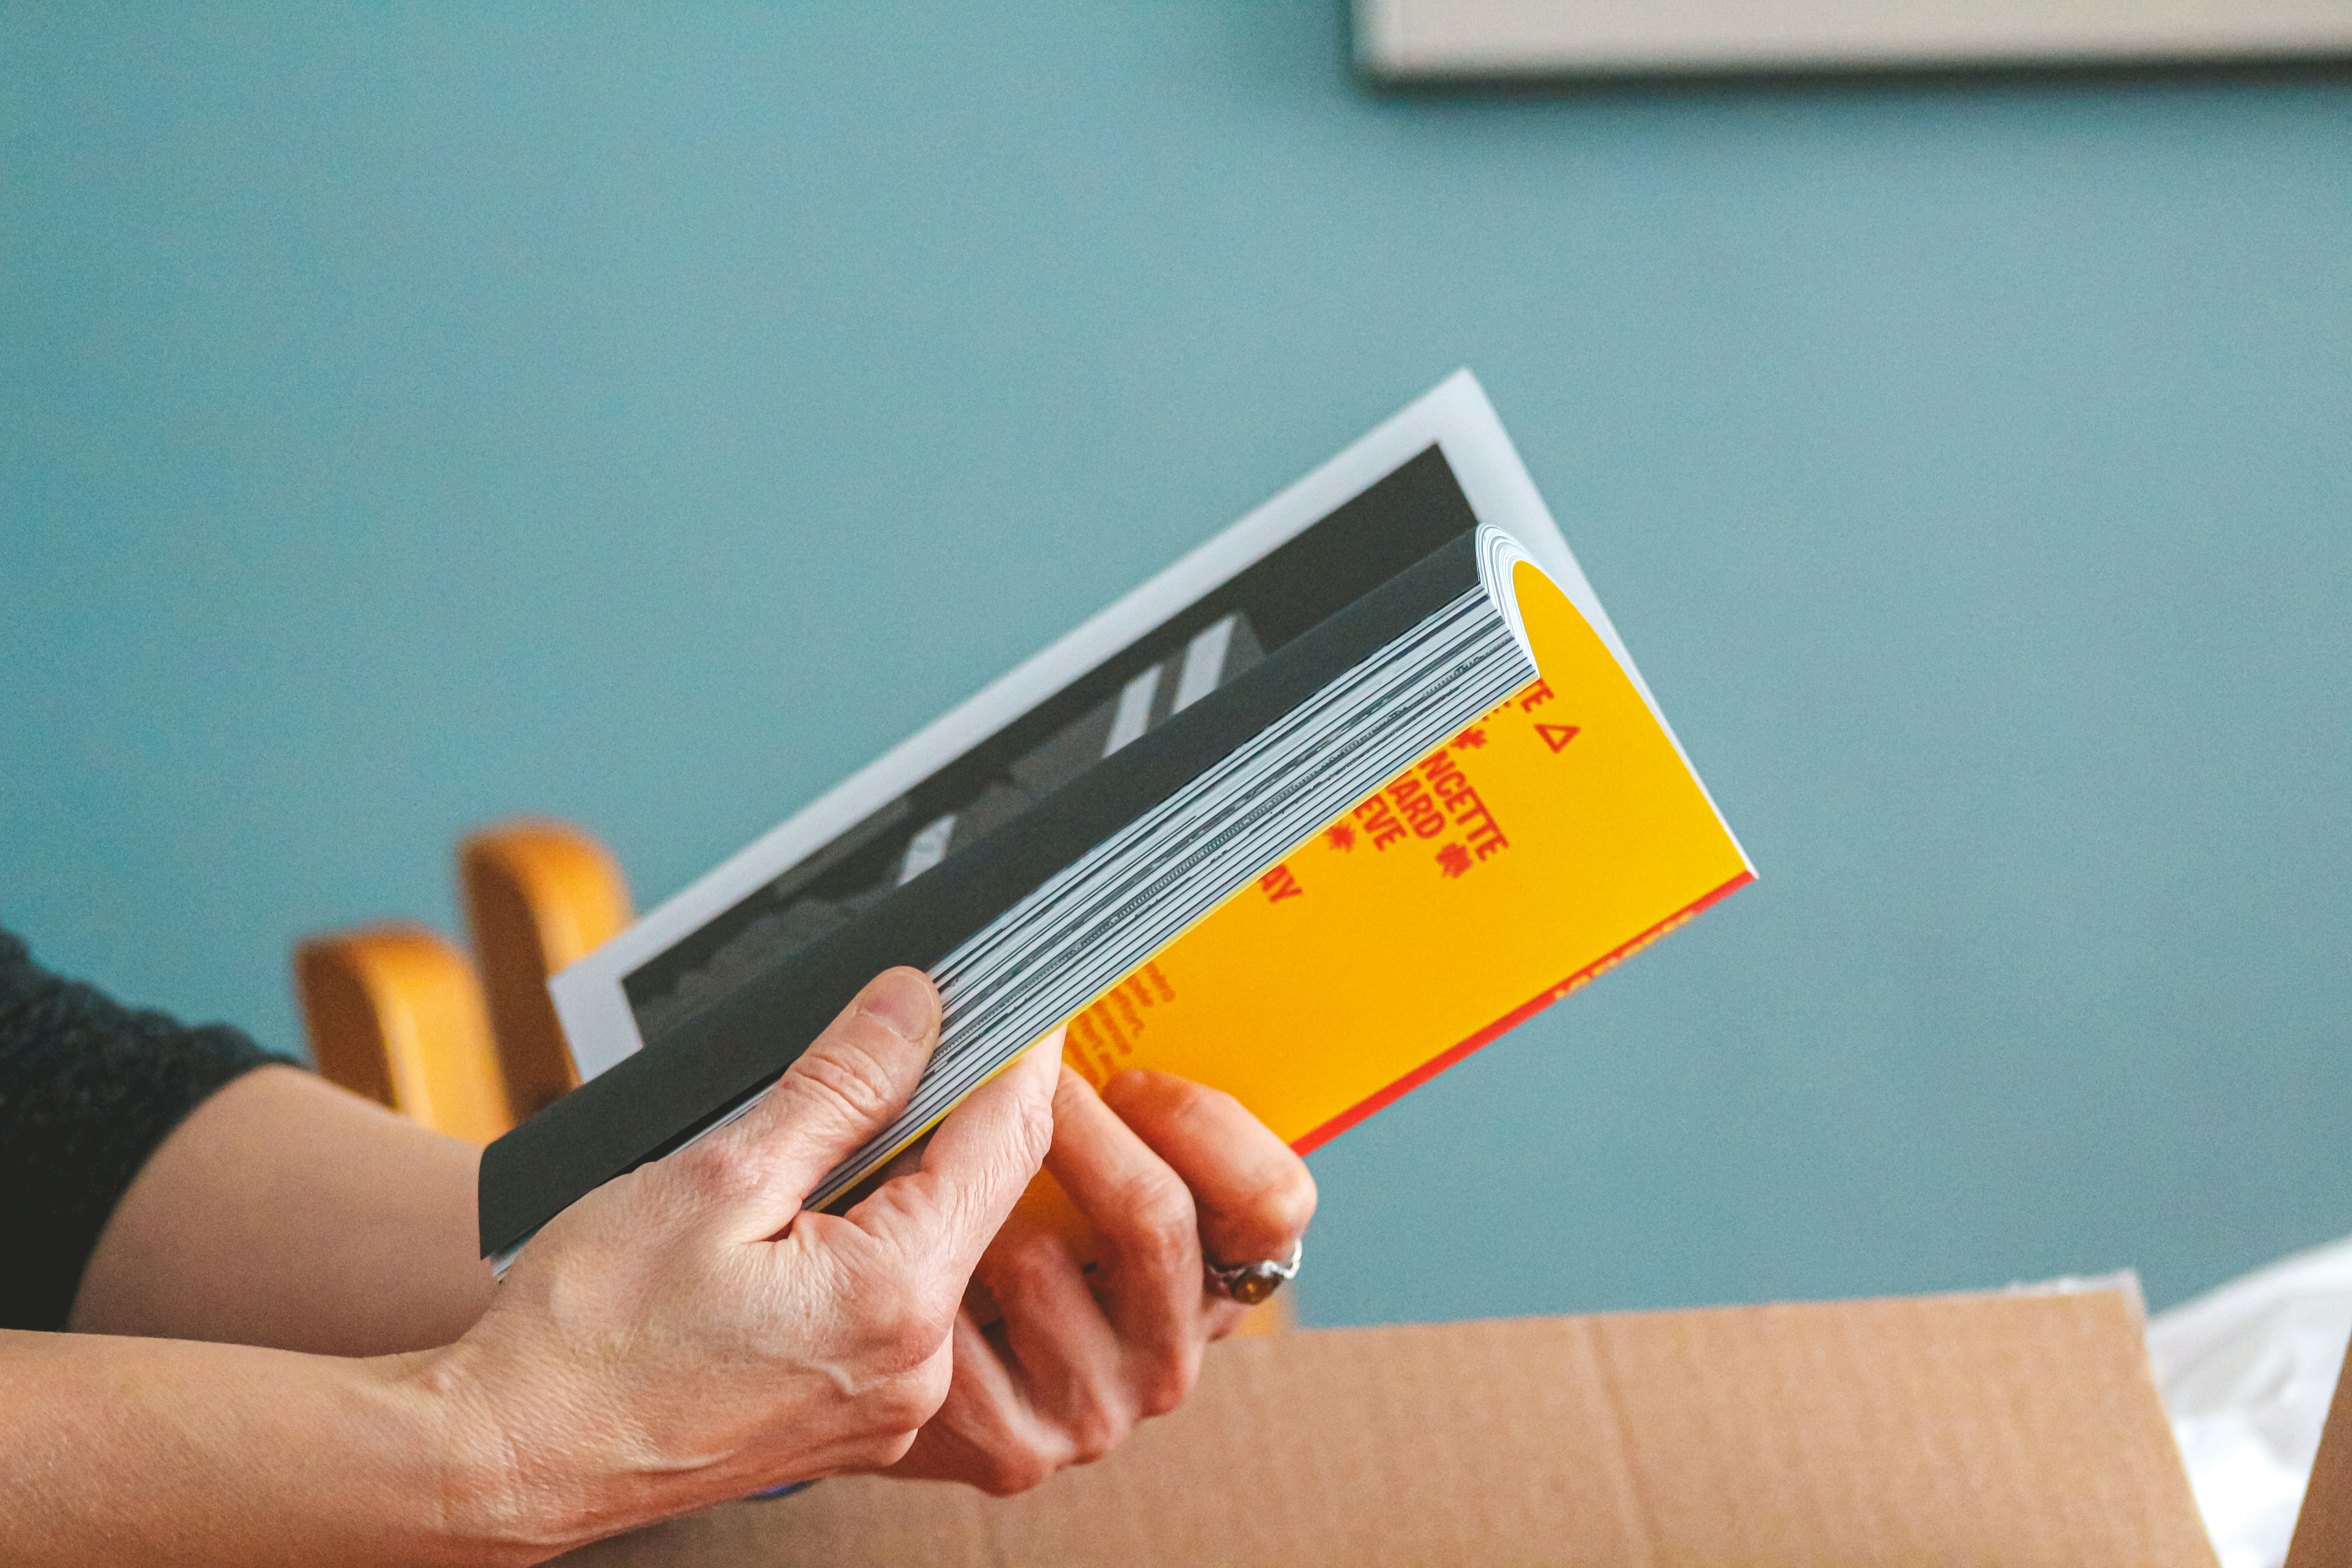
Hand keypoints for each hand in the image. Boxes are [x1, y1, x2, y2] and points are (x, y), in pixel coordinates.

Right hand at [420, 968, 1058, 1550]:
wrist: (509, 1454)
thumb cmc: (588, 1331)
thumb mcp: (717, 1174)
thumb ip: (838, 1087)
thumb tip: (913, 1006)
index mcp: (895, 1300)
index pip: (1004, 1142)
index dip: (1018, 1053)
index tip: (1020, 991)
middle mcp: (915, 1365)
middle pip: (980, 1196)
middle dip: (960, 1105)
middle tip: (930, 1025)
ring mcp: (889, 1404)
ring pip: (939, 1248)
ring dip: (911, 1171)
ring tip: (855, 1107)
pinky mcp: (855, 1420)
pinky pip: (899, 1302)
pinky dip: (878, 1236)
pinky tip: (824, 1197)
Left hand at [882, 1064, 1317, 1493]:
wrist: (867, 1363)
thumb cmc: (959, 1236)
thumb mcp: (1061, 1154)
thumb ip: (1104, 1091)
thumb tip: (1080, 1010)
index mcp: (1208, 1275)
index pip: (1276, 1200)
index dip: (1201, 1120)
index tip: (1127, 1076)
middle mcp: (1167, 1353)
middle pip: (1159, 1217)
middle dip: (1069, 1125)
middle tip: (1009, 1093)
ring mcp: (1096, 1410)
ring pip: (1042, 1260)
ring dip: (971, 1202)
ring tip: (936, 1184)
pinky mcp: (1015, 1451)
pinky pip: (960, 1318)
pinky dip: (913, 1272)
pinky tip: (907, 1267)